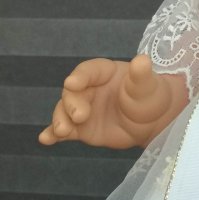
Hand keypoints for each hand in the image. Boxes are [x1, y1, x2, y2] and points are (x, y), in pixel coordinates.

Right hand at [39, 55, 184, 149]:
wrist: (153, 122)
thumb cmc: (150, 96)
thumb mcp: (147, 85)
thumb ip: (141, 74)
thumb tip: (142, 60)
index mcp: (104, 72)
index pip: (88, 71)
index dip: (80, 76)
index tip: (73, 83)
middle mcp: (89, 89)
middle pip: (72, 93)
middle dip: (71, 103)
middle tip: (79, 116)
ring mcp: (83, 109)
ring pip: (64, 111)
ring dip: (59, 119)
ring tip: (62, 131)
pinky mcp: (81, 129)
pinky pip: (64, 130)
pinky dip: (53, 134)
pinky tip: (45, 139)